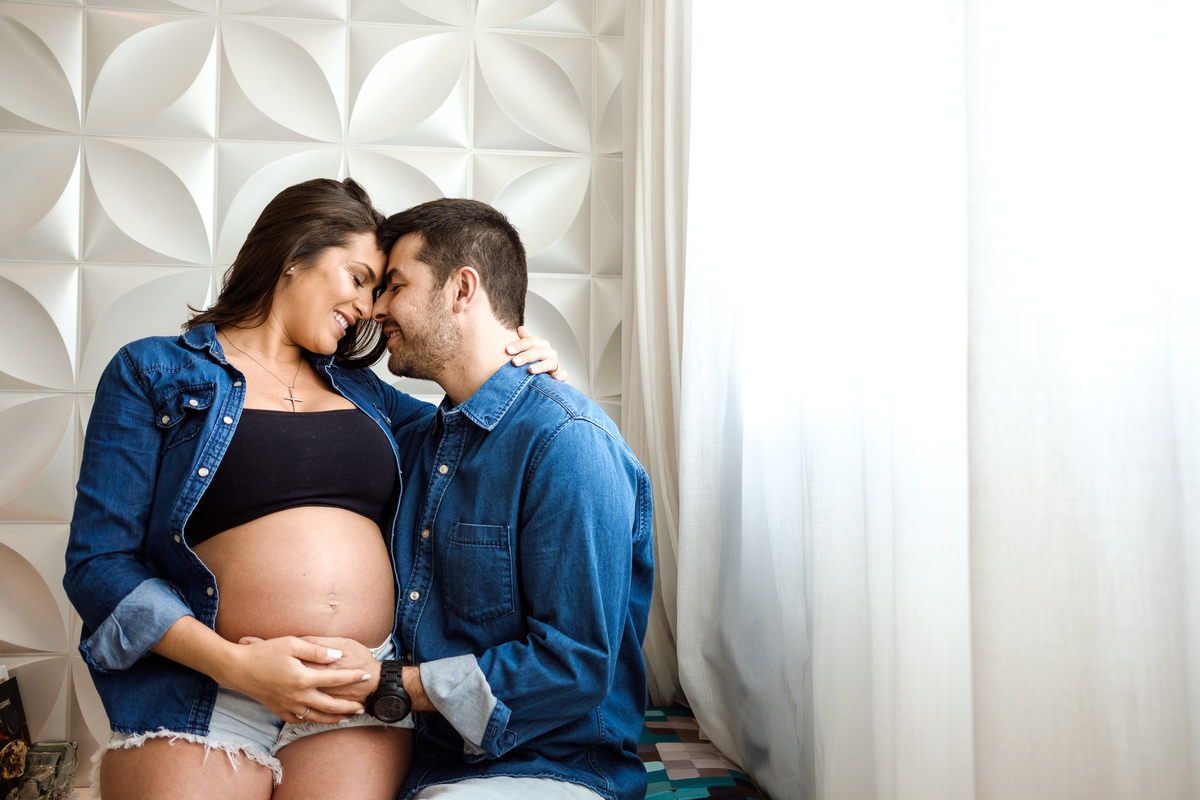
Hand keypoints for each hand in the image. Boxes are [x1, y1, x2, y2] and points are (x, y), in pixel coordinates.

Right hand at [227, 636, 372, 723]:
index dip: (352, 677)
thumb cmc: (264, 652)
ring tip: (347, 718)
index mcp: (303, 678)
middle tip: (363, 707)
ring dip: (333, 718)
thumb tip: (337, 655)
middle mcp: (297, 695)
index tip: (366, 675)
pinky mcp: (278, 710)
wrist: (237, 668)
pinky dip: (311, 721)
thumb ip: (316, 650)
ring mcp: (287, 705)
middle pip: (329, 705)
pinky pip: (298, 720)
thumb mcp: (292, 643)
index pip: (334, 678)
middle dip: (348, 706)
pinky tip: (318, 719)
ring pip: (316, 717)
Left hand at [507, 325, 566, 381]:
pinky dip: (560, 375)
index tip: (508, 350)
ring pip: (549, 363)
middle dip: (526, 356)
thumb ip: (524, 340)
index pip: (531, 341)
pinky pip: (563, 374)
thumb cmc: (534, 361)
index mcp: (541, 345)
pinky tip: (554, 377)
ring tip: (530, 370)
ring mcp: (555, 364)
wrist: (544, 375)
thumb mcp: (528, 350)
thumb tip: (520, 328)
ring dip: (540, 366)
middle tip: (514, 362)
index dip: (519, 345)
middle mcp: (549, 353)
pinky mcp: (560, 375)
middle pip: (539, 351)